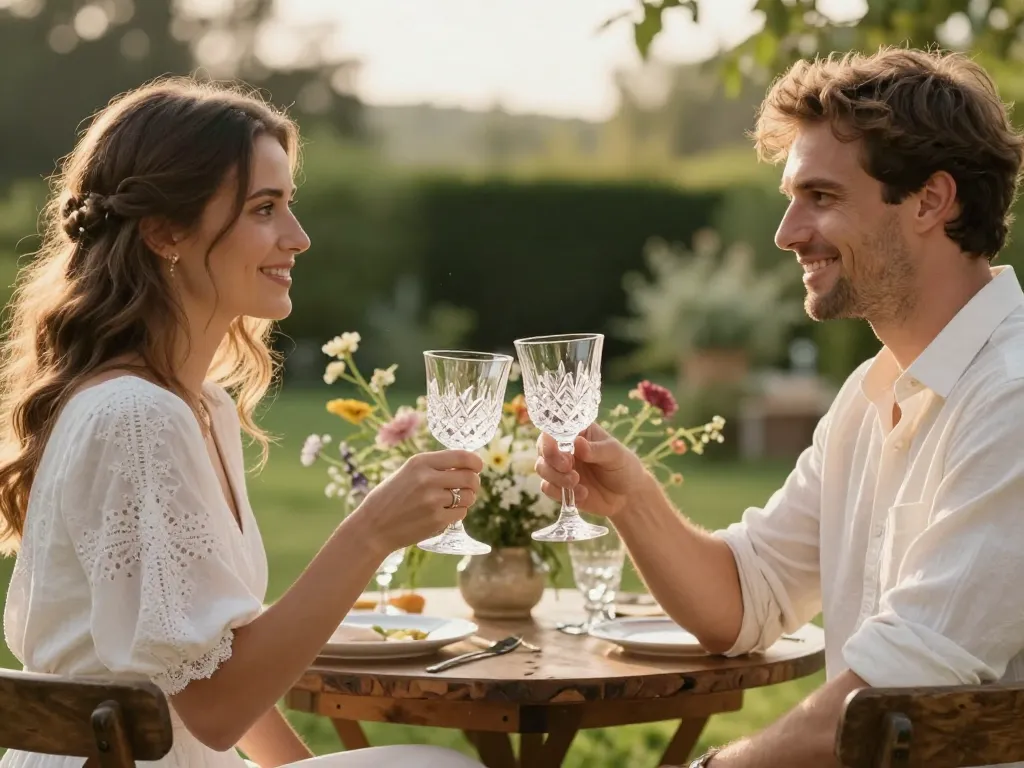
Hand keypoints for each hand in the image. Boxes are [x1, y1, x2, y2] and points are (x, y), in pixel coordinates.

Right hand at [355, 450, 482, 552]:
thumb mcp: (407, 472)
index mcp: (420, 462)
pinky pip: (461, 513)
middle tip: (469, 487)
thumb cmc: (390, 498)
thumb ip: (433, 467)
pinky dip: (457, 513)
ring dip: (467, 498)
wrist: (373, 527)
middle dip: (474, 482)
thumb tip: (466, 465)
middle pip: (470, 477)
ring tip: (455, 500)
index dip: (475, 462)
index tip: (477, 466)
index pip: (461, 456)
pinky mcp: (437, 519)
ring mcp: (433, 500)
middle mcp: (428, 478)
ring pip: (469, 496)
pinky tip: (445, 513)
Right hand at [534, 423, 646, 517]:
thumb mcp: (615, 455)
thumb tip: (577, 443)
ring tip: (576, 482)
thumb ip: (596, 450)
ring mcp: (560, 467)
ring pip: (542, 468)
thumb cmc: (623, 467)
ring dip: (556, 477)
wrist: (627, 496)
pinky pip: (547, 488)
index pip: (554, 429)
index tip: (563, 452)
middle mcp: (564, 447)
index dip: (552, 439)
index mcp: (576, 432)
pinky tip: (582, 494)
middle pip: (543, 449)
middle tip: (569, 467)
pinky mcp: (559, 487)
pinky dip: (560, 493)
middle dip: (552, 460)